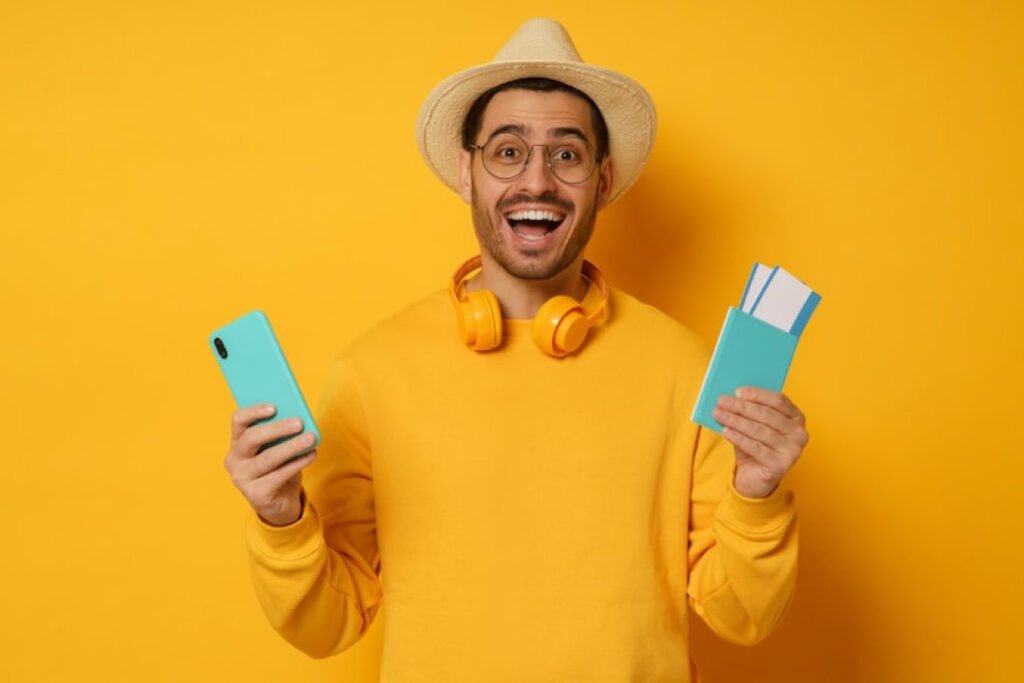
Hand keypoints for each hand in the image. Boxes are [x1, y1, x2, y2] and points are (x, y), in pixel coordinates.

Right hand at [223, 403, 317, 526]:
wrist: (281, 503)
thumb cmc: (280, 469)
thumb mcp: (279, 449)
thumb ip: (282, 435)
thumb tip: (298, 419)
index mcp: (237, 443)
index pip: (238, 421)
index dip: (254, 412)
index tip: (274, 406)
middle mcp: (234, 460)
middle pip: (252, 438)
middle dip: (277, 428)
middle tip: (300, 422)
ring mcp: (242, 478)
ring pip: (268, 458)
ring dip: (292, 446)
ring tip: (311, 437)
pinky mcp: (255, 494)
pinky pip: (279, 475)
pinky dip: (297, 463)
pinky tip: (311, 454)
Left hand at [712, 387, 807, 498]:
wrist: (755, 477)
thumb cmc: (755, 446)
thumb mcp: (752, 425)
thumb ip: (748, 411)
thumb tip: (731, 396)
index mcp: (796, 417)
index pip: (779, 400)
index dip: (758, 394)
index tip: (738, 391)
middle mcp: (799, 433)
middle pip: (767, 415)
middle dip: (742, 407)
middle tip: (722, 400)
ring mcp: (792, 450)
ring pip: (760, 430)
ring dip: (736, 420)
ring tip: (718, 414)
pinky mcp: (780, 465)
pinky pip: (756, 448)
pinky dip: (738, 438)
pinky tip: (725, 431)